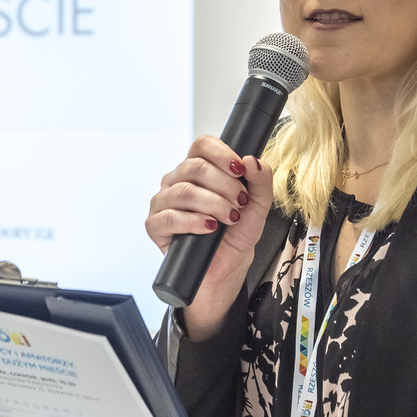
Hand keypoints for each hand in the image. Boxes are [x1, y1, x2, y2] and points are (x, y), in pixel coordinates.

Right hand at [145, 137, 275, 339]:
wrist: (225, 271)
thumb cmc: (235, 237)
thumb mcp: (257, 207)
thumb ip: (261, 181)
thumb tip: (252, 160)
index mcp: (198, 170)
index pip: (202, 145)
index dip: (222, 153)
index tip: (240, 169)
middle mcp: (177, 181)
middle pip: (194, 166)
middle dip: (224, 185)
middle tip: (240, 203)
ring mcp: (163, 202)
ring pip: (184, 191)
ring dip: (214, 204)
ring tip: (230, 218)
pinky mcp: (155, 226)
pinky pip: (169, 217)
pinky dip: (194, 221)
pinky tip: (210, 228)